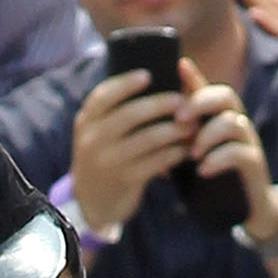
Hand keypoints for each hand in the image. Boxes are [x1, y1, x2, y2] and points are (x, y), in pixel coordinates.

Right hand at [68, 60, 193, 234]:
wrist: (92, 201)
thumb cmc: (104, 156)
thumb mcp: (98, 133)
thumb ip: (114, 111)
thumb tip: (150, 80)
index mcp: (86, 121)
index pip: (103, 96)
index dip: (126, 84)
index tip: (148, 75)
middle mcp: (93, 140)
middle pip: (130, 115)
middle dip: (159, 105)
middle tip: (182, 101)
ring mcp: (109, 161)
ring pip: (147, 139)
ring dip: (174, 130)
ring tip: (191, 125)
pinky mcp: (125, 180)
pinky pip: (155, 161)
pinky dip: (173, 153)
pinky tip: (185, 148)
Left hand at [184, 73, 277, 242]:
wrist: (247, 207)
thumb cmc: (213, 176)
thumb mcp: (192, 153)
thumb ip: (176, 138)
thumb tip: (141, 127)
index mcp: (219, 116)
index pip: (207, 88)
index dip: (194, 77)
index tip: (179, 66)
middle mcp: (237, 122)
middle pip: (225, 96)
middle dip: (200, 103)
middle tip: (178, 119)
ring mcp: (248, 141)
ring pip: (233, 122)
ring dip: (208, 135)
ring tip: (191, 153)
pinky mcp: (255, 164)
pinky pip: (240, 153)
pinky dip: (219, 159)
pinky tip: (203, 170)